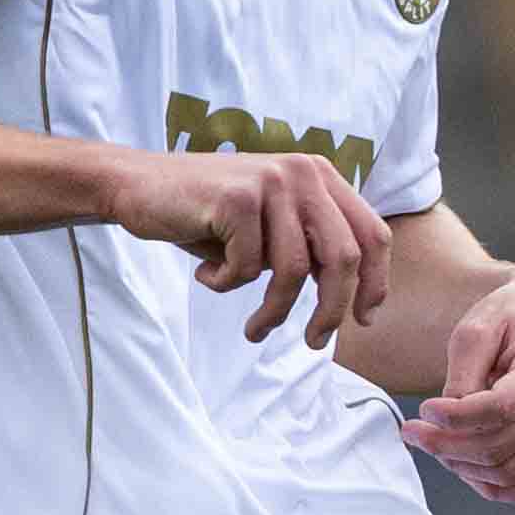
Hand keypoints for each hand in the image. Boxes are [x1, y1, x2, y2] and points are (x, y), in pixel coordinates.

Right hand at [109, 147, 388, 348]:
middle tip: (315, 341)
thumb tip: (353, 296)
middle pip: (344, 256)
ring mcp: (270, 181)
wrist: (138, 187)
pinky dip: (226, 284)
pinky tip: (208, 274)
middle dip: (331, 310)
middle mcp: (303, 172)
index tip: (363, 319)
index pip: (372, 234)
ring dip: (272, 311)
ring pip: (293, 270)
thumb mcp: (271, 227)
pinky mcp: (237, 199)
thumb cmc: (208, 216)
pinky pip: (246, 268)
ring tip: (254, 328)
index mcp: (319, 177)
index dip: (375, 283)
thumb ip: (310, 246)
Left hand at [402, 272, 514, 501]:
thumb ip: (463, 376)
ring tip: (433, 443)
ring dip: (461, 467)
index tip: (423, 409)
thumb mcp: (476, 329)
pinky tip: (462, 466)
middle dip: (445, 445)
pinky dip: (491, 487)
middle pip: (499, 445)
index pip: (501, 408)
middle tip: (412, 431)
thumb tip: (448, 424)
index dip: (456, 418)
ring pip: (509, 473)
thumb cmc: (510, 320)